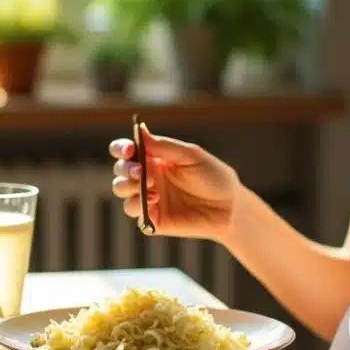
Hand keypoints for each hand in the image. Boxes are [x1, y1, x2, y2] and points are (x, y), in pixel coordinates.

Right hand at [109, 125, 240, 239]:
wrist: (229, 207)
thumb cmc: (213, 177)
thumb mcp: (191, 156)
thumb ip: (165, 147)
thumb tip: (140, 132)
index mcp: (155, 158)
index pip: (127, 150)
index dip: (122, 148)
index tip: (128, 149)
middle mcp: (148, 176)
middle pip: (120, 169)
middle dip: (124, 168)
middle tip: (139, 171)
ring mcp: (148, 197)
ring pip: (120, 189)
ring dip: (127, 185)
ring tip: (150, 186)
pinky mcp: (152, 217)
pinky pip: (133, 210)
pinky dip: (137, 204)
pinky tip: (154, 200)